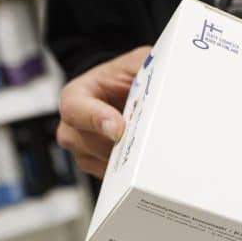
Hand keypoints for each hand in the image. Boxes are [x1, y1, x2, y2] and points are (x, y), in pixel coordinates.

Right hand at [57, 46, 151, 176]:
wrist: (126, 96)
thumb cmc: (128, 77)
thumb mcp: (138, 63)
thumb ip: (145, 67)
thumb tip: (169, 76)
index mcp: (77, 95)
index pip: (75, 108)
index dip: (95, 119)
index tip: (118, 128)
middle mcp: (72, 124)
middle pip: (83, 142)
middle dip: (114, 146)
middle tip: (143, 147)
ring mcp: (82, 148)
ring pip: (96, 163)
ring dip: (122, 162)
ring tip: (148, 156)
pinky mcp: (97, 166)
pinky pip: (107, 176)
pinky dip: (126, 174)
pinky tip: (145, 167)